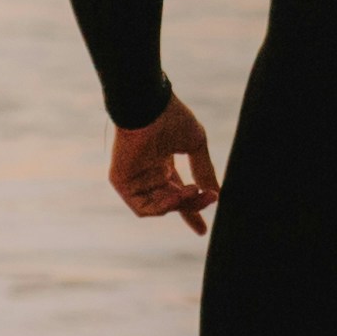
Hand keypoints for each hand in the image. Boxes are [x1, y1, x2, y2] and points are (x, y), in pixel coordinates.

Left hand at [110, 102, 217, 233]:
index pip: (178, 193)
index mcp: (163, 164)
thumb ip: (204, 170)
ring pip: (158, 207)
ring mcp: (134, 178)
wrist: (150, 105)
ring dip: (179, 204)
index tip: (202, 230)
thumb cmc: (172, 118)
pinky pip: (142, 207)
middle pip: (171, 202)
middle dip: (191, 205)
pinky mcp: (121, 181)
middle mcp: (148, 173)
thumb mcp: (196, 146)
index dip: (191, 210)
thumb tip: (215, 194)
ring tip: (193, 193)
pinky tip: (178, 195)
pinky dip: (162, 206)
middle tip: (208, 198)